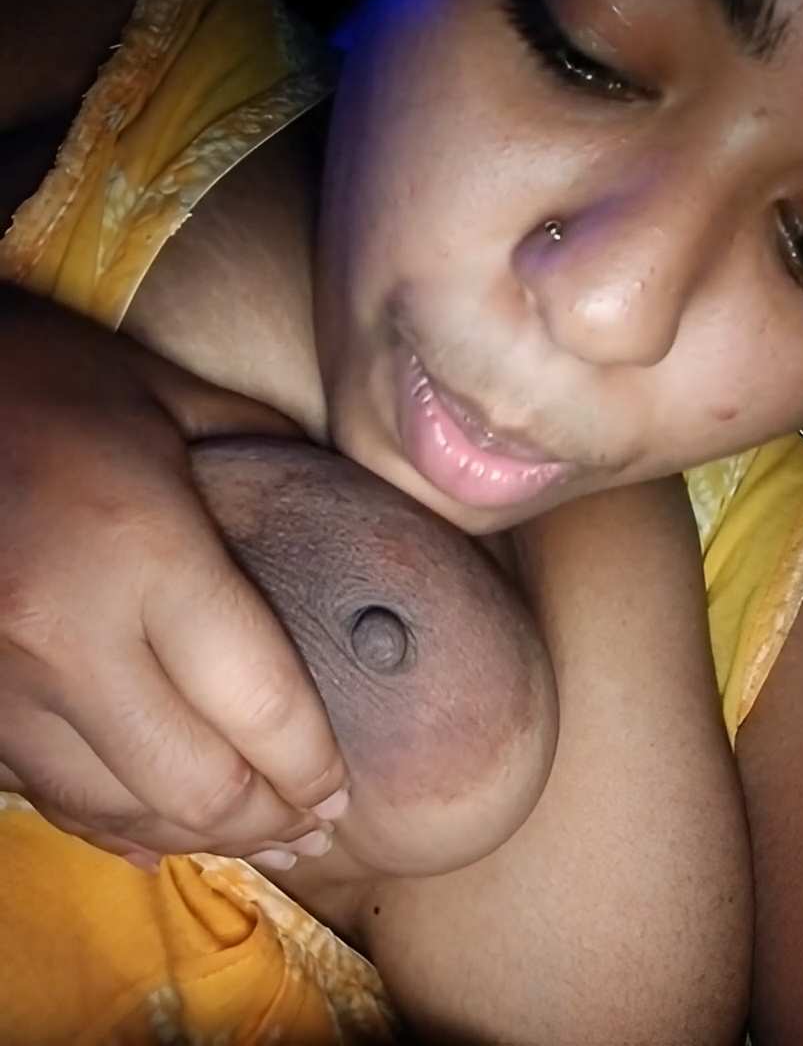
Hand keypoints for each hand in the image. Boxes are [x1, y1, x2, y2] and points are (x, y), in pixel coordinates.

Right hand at [0, 286, 344, 857]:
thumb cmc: (47, 382)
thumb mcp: (173, 399)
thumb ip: (269, 458)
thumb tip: (350, 514)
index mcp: (145, 551)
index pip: (257, 702)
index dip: (311, 764)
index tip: (345, 787)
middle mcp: (69, 636)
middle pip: (194, 784)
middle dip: (268, 821)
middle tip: (313, 822)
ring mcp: (4, 682)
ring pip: (118, 811)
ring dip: (198, 839)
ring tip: (257, 836)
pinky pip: (52, 795)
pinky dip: (116, 825)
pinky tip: (158, 833)